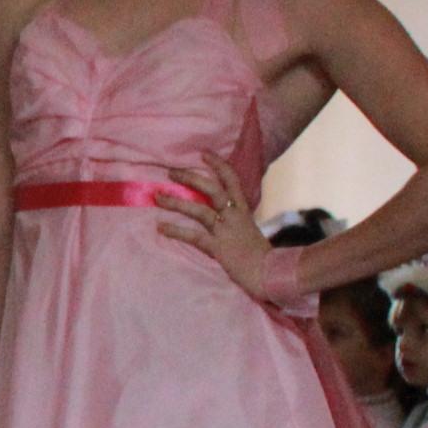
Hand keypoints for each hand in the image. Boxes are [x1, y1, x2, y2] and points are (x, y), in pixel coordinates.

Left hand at [155, 154, 271, 297]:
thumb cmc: (259, 255)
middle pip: (213, 189)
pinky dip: (176, 231)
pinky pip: (194, 236)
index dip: (218, 165)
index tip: (203, 154)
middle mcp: (235, 216)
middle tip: (171, 171)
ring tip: (158, 197)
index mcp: (243, 210)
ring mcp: (226, 231)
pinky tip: (161, 227)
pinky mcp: (219, 248)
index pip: (232, 180)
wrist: (270, 274)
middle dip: (191, 178)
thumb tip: (219, 212)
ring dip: (177, 202)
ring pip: (200, 210)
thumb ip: (234, 219)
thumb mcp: (248, 230)